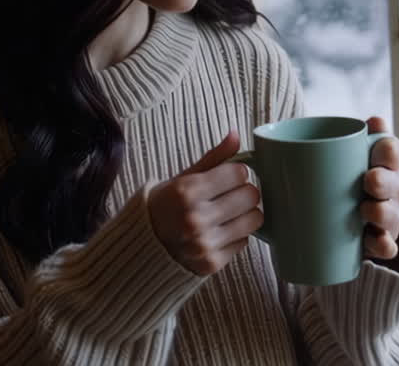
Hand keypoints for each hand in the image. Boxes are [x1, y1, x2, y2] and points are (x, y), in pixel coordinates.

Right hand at [148, 130, 262, 275]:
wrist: (143, 246)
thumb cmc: (166, 205)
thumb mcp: (184, 178)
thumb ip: (214, 158)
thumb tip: (236, 134)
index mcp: (187, 191)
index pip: (239, 173)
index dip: (236, 173)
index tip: (228, 177)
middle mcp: (195, 218)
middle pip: (251, 195)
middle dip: (245, 192)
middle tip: (231, 195)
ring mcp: (204, 243)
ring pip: (255, 219)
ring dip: (246, 214)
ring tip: (230, 213)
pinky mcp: (211, 263)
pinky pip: (245, 242)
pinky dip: (236, 236)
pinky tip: (219, 232)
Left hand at [361, 116, 398, 260]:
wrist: (344, 211)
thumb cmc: (351, 173)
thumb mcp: (354, 153)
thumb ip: (361, 135)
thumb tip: (376, 121)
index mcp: (392, 162)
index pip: (395, 152)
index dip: (386, 151)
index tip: (372, 153)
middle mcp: (398, 188)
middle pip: (397, 184)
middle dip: (383, 182)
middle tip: (367, 181)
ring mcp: (393, 216)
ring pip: (392, 215)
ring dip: (378, 212)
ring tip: (362, 210)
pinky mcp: (385, 241)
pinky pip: (389, 247)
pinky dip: (381, 244)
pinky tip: (370, 239)